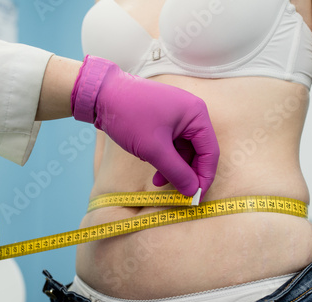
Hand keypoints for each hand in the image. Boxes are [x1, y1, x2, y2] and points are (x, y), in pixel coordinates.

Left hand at [71, 55, 218, 196]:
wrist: (101, 94)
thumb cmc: (129, 115)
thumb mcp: (154, 149)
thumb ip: (176, 171)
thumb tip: (191, 191)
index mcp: (196, 114)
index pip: (210, 152)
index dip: (204, 177)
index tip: (196, 197)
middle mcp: (190, 113)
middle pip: (196, 152)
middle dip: (185, 173)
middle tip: (175, 192)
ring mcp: (175, 116)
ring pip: (181, 149)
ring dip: (171, 167)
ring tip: (156, 181)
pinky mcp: (161, 119)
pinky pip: (169, 143)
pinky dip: (162, 156)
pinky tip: (148, 162)